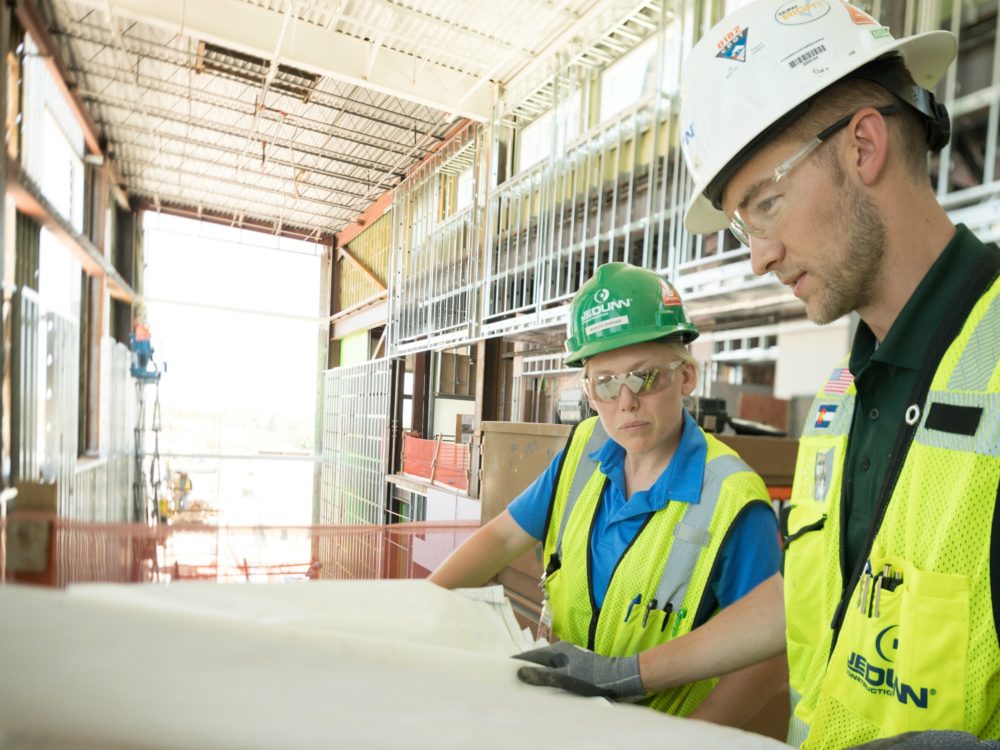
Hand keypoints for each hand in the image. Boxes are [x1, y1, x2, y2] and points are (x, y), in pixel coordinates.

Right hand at [513, 641, 642, 698]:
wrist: (622, 679)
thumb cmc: (594, 678)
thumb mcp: (566, 679)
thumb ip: (543, 677)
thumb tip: (519, 673)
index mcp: (556, 651)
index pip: (529, 656)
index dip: (515, 664)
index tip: (501, 673)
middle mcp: (561, 653)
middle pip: (536, 662)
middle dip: (524, 671)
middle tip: (511, 685)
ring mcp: (569, 660)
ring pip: (546, 668)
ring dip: (536, 677)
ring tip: (525, 690)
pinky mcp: (577, 669)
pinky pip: (555, 673)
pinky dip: (547, 681)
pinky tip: (546, 692)